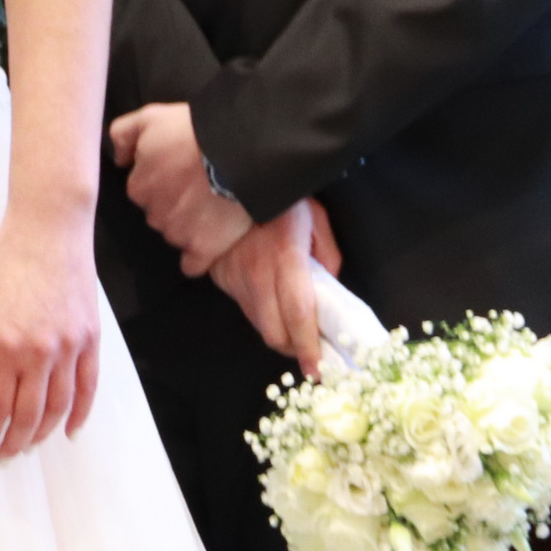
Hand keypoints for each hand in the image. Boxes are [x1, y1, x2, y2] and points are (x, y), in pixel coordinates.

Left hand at [0, 206, 103, 459]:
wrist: (49, 231)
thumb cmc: (7, 264)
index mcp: (6, 345)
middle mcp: (40, 352)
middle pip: (29, 414)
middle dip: (15, 440)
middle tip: (5, 454)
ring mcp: (70, 348)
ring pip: (60, 407)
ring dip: (43, 432)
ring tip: (30, 444)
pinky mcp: (91, 340)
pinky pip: (87, 388)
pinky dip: (79, 413)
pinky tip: (68, 429)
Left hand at [110, 101, 252, 273]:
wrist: (238, 153)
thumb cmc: (192, 132)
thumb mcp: (150, 117)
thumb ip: (123, 135)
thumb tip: (119, 160)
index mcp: (139, 187)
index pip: (141, 191)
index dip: (159, 181)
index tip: (179, 172)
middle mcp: (153, 214)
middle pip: (159, 214)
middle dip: (173, 204)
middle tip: (198, 187)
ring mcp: (178, 234)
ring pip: (176, 236)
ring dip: (188, 227)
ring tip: (212, 206)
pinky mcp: (203, 249)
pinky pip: (193, 264)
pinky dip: (198, 257)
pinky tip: (209, 243)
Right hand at [207, 199, 345, 378]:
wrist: (229, 179)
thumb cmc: (281, 198)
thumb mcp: (316, 218)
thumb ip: (329, 256)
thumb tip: (331, 289)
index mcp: (286, 258)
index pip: (298, 315)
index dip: (308, 348)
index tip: (318, 371)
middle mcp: (256, 273)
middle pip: (273, 332)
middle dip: (294, 348)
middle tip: (310, 348)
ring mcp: (233, 275)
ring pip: (256, 323)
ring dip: (277, 333)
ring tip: (293, 326)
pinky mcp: (218, 275)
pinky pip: (242, 306)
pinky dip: (259, 312)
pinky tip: (269, 298)